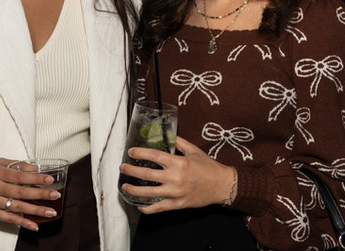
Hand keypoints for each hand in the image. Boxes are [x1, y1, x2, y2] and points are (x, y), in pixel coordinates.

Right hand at [0, 158, 61, 230]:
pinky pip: (7, 219)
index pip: (20, 176)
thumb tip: (35, 168)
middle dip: (40, 194)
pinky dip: (22, 223)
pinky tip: (34, 226)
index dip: (36, 178)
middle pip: (21, 192)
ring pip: (16, 207)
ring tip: (51, 212)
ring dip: (35, 210)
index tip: (50, 179)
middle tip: (56, 195)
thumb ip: (15, 165)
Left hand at [119, 136, 234, 213]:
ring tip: (124, 186)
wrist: (222, 185)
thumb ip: (179, 143)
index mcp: (179, 163)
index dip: (140, 153)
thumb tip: (167, 135)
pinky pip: (158, 208)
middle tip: (122, 168)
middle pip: (147, 175)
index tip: (131, 152)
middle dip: (131, 171)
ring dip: (133, 190)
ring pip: (149, 193)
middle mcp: (175, 178)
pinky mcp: (178, 204)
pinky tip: (139, 205)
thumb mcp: (194, 151)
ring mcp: (175, 193)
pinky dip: (147, 208)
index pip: (154, 156)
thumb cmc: (209, 168)